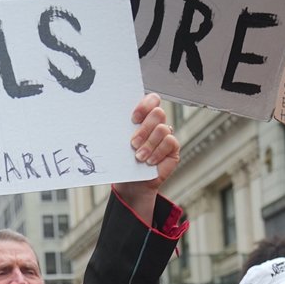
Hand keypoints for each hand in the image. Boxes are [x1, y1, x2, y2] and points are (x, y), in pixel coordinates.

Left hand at [113, 94, 179, 214]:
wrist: (132, 183)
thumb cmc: (125, 161)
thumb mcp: (120, 143)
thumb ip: (122, 129)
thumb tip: (111, 119)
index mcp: (143, 118)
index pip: (151, 100)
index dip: (145, 105)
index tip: (133, 118)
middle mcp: (156, 124)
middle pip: (158, 113)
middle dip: (144, 129)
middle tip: (133, 143)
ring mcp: (166, 135)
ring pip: (162, 129)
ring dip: (149, 144)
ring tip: (139, 156)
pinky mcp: (173, 148)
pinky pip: (170, 142)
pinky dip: (158, 152)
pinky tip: (149, 161)